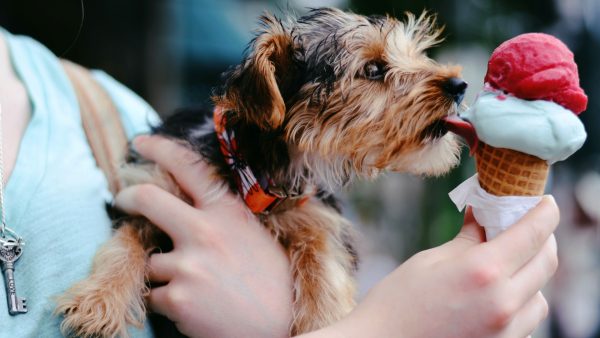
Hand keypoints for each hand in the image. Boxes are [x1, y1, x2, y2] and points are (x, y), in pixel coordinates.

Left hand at [115, 135, 292, 337]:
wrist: (282, 326)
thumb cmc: (273, 282)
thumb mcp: (254, 235)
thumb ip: (223, 218)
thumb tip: (189, 207)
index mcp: (228, 212)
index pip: (189, 167)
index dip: (159, 149)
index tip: (140, 143)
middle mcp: (205, 231)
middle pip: (148, 199)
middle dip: (127, 197)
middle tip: (121, 200)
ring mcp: (189, 264)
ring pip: (151, 261)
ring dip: (164, 274)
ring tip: (196, 288)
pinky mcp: (177, 297)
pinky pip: (154, 295)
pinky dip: (167, 303)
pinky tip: (195, 308)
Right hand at [301, 198, 558, 337]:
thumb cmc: (396, 302)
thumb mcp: (429, 261)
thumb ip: (466, 240)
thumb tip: (483, 216)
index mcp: (483, 271)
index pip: (532, 234)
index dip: (544, 213)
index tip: (545, 202)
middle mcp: (503, 303)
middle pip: (546, 263)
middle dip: (542, 239)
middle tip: (527, 227)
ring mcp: (505, 331)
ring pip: (540, 296)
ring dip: (531, 274)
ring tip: (508, 264)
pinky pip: (526, 319)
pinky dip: (521, 301)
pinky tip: (497, 293)